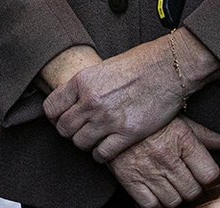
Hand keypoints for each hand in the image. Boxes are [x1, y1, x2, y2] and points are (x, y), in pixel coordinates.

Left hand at [45, 34, 219, 161]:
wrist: (168, 68)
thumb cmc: (139, 64)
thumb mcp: (103, 68)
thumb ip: (86, 86)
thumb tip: (74, 102)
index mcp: (82, 81)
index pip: (51, 108)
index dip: (55, 116)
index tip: (62, 118)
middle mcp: (91, 101)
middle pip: (63, 129)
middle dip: (70, 132)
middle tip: (81, 130)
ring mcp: (108, 119)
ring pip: (80, 144)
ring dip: (86, 143)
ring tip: (96, 138)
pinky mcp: (127, 134)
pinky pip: (102, 154)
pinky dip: (102, 154)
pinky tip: (108, 147)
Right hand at [107, 117, 219, 207]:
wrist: (112, 116)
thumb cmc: (150, 120)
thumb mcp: (180, 122)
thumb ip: (207, 136)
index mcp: (182, 140)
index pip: (209, 174)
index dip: (206, 176)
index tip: (200, 172)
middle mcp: (166, 157)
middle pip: (192, 191)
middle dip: (191, 187)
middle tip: (183, 178)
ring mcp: (148, 170)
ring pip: (174, 202)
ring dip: (173, 196)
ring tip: (168, 182)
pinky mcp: (130, 181)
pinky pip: (151, 205)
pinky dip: (154, 201)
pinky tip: (154, 188)